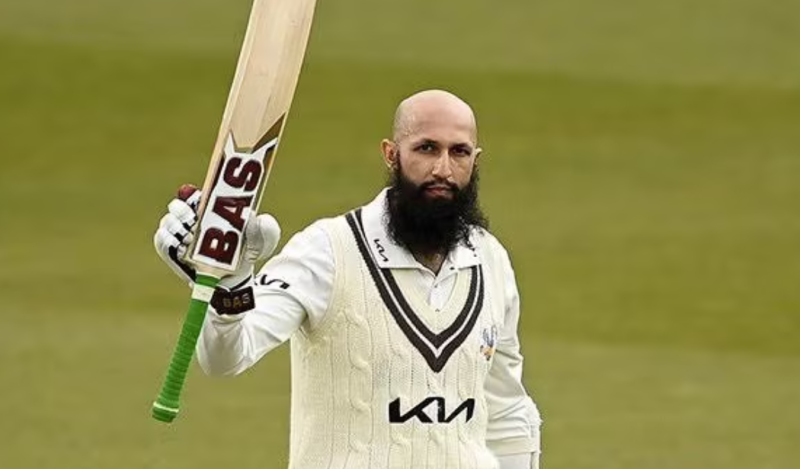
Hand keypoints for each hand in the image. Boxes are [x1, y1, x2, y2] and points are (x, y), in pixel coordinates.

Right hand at [154, 184, 280, 288]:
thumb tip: (253, 218)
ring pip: (168, 222)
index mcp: (211, 209)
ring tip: (190, 234)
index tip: (199, 198)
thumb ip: (267, 229)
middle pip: (177, 205)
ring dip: (176, 225)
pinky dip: (167, 239)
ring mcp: (179, 235)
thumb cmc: (246, 254)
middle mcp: (192, 219)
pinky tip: (181, 244)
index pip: (195, 194)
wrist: (234, 279)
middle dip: (182, 209)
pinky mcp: (171, 252)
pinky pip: (161, 241)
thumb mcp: (264, 241)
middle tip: (194, 218)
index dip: (194, 194)